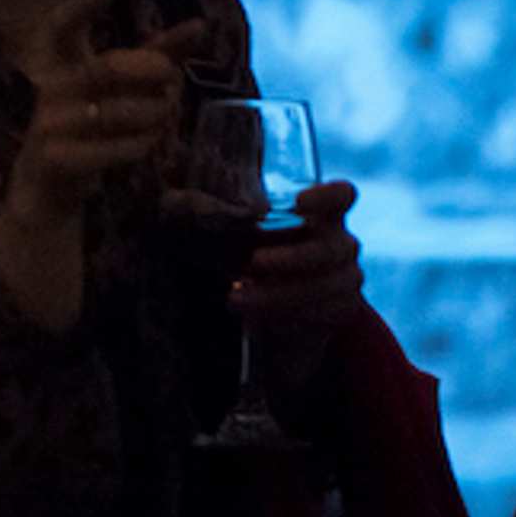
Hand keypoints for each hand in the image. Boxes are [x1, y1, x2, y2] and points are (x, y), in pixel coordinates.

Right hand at [0, 0, 209, 240]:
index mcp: (60, 67)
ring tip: (167, 113)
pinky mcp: (53, 160)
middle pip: (104, 69)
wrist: (47, 192)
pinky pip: (107, 150)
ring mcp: (48, 126)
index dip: (79, 8)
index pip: (59, 28)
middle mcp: (49, 91)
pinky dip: (135, 146)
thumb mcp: (119, 91)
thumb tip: (201, 24)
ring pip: (112, 113)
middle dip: (146, 68)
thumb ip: (156, 57)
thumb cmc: (89, 130)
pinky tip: (149, 144)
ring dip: (150, 113)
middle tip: (172, 73)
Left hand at [229, 179, 364, 393]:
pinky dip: (287, 316)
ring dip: (280, 294)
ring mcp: (347, 278)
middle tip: (253, 262)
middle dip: (293, 257)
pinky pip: (324, 313)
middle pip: (334, 247)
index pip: (343, 195)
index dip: (328, 196)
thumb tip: (168, 203)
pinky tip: (254, 320)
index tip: (298, 201)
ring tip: (236, 298)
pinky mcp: (341, 311)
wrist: (271, 317)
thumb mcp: (230, 240)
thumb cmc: (249, 264)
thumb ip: (210, 219)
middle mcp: (340, 244)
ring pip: (327, 285)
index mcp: (319, 216)